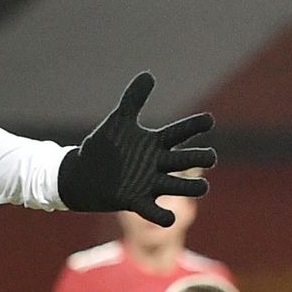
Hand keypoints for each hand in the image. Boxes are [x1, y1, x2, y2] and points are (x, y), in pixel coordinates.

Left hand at [57, 72, 214, 226]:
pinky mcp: (137, 201)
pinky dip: (164, 215)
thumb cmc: (104, 148)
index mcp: (156, 144)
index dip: (194, 126)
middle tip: (210, 156)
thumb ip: (133, 100)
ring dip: (192, 187)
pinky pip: (155, 211)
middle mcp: (158, 164)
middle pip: (187, 160)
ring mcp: (150, 184)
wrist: (81, 175)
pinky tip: (169, 217)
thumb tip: (148, 74)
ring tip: (202, 186)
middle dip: (201, 158)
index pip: (181, 133)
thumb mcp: (118, 122)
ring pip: (181, 187)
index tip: (208, 120)